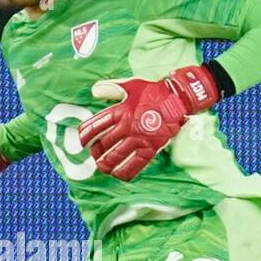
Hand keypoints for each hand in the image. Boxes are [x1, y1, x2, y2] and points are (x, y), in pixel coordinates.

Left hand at [77, 65, 218, 180]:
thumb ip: (111, 88)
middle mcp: (128, 126)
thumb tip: (95, 91)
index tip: (81, 141)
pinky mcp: (151, 148)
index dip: (86, 135)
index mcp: (121, 111)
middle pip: (104, 143)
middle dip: (96, 151)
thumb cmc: (154, 92)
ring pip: (117, 156)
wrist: (178, 99)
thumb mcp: (131, 85)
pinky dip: (125, 171)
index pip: (97, 125)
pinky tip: (118, 175)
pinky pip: (135, 164)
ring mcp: (139, 139)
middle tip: (94, 154)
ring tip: (102, 166)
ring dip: (106, 163)